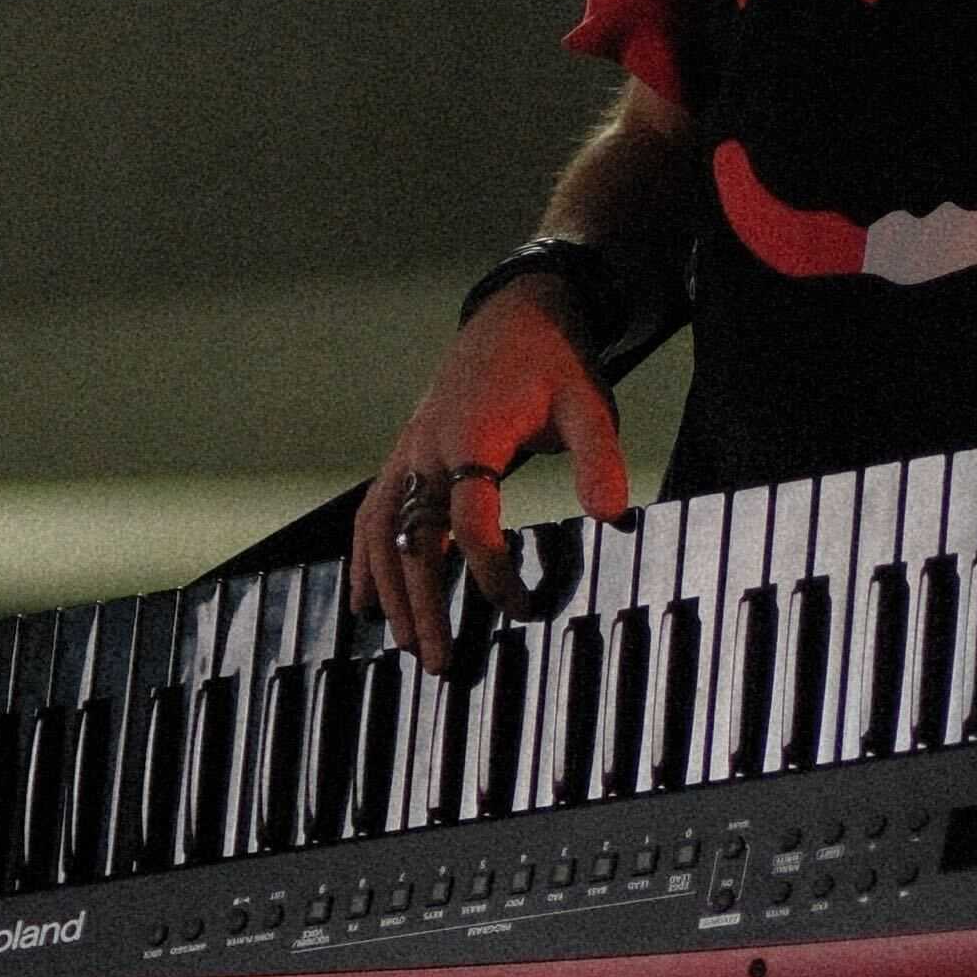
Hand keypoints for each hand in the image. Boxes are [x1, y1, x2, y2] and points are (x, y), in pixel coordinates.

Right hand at [349, 294, 633, 670]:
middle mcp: (428, 448)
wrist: (515, 315)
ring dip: (390, 591)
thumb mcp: (590, 404)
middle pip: (414, 538)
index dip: (492, 569)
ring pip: (382, 531)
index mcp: (472, 435)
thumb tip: (612, 516)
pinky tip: (365, 601)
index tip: (519, 606)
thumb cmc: (555, 365)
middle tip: (440, 661)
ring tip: (405, 644)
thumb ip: (599, 459)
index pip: (471, 519)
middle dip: (425, 604)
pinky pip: (371, 513)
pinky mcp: (404, 456)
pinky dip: (364, 559)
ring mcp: (409, 452)